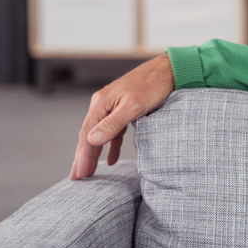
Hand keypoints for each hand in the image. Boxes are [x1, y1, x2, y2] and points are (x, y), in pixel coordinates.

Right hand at [70, 53, 174, 179]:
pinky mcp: (124, 108)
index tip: (78, 174)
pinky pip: (113, 130)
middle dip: (84, 157)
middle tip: (78, 178)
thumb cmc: (153, 84)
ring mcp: (113, 106)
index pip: (86, 134)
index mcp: (101, 103)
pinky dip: (111, 145)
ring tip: (90, 171)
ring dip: (96, 153)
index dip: (81, 156)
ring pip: (101, 134)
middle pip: (90, 135)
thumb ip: (113, 124)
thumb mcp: (134, 106)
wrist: (168, 69)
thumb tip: (92, 140)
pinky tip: (112, 158)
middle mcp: (103, 104)